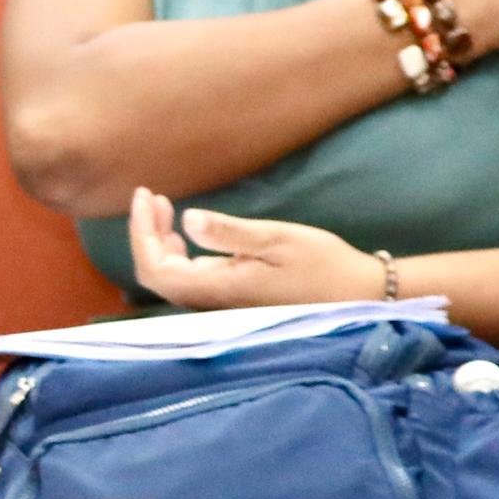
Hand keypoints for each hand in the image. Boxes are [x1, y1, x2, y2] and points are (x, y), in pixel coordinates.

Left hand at [125, 188, 384, 309]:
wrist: (357, 294)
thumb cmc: (322, 264)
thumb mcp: (277, 239)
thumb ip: (230, 232)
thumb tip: (187, 220)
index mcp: (218, 289)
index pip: (156, 270)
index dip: (142, 234)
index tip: (146, 196)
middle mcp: (212, 303)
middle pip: (157, 274)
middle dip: (147, 234)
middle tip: (151, 196)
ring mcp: (221, 303)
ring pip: (173, 276)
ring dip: (162, 242)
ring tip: (163, 206)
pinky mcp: (232, 297)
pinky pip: (191, 277)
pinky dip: (180, 251)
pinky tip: (188, 230)